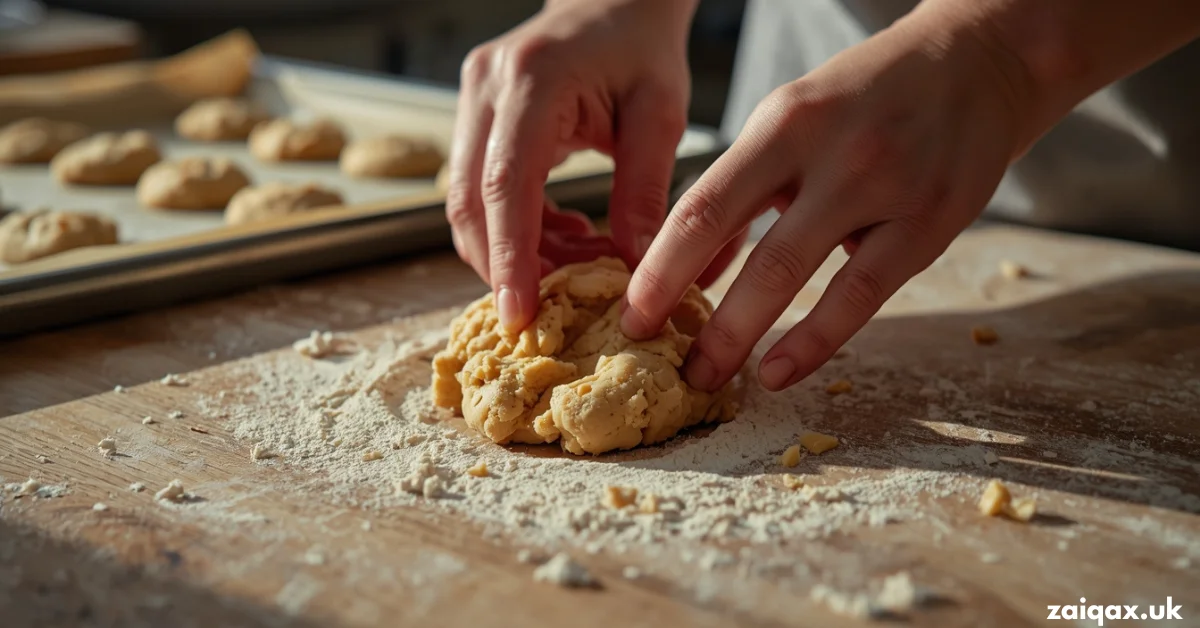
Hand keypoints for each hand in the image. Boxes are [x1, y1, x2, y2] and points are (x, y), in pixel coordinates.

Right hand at [446, 0, 696, 331]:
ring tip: (577, 264)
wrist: (613, 1)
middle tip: (547, 310)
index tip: (520, 313)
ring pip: (466, 201)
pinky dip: (516, 226)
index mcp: (532, 81)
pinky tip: (566, 235)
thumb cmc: (641, 48)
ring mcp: (471, 99)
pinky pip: (480, 188)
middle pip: (468, 201)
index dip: (509, 257)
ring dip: (512, 249)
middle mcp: (486, 88)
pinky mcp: (474, 115)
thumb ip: (644, 192)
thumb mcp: (659, 116)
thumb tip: (634, 271)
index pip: (505, 185)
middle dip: (501, 265)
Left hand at [621, 5, 1031, 391]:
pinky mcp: (931, 221)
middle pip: (748, 249)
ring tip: (711, 377)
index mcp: (783, 122)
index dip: (661, 268)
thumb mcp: (792, 119)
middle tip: (663, 362)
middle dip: (699, 317)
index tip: (633, 315)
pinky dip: (815, 340)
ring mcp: (885, 187)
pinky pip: (863, 295)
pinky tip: (780, 370)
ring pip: (798, 275)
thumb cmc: (869, 95)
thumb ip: (745, 190)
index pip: (704, 206)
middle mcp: (830, 152)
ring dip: (745, 336)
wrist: (980, 58)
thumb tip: (696, 268)